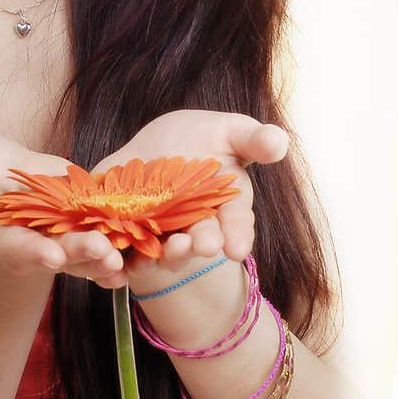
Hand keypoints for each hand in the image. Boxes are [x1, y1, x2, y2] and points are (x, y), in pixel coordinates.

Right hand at [0, 129, 127, 288]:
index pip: (13, 247)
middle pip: (57, 254)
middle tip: (102, 253)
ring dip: (106, 256)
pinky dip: (124, 244)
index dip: (29, 251)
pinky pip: (105, 235)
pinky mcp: (82, 222)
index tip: (47, 254)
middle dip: (79, 254)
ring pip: (85, 252)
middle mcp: (30, 244)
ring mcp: (59, 236)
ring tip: (125, 256)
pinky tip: (145, 246)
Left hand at [94, 110, 288, 288]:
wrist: (159, 142)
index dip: (237, 235)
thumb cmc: (204, 138)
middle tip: (203, 246)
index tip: (237, 248)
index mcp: (225, 205)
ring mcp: (161, 230)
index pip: (235, 223)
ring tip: (168, 249)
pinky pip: (124, 249)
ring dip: (165, 254)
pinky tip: (119, 267)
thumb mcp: (231, 132)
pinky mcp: (128, 228)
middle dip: (201, 243)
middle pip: (199, 239)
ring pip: (163, 249)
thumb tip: (278, 142)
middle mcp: (194, 225)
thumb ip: (254, 140)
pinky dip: (121, 261)